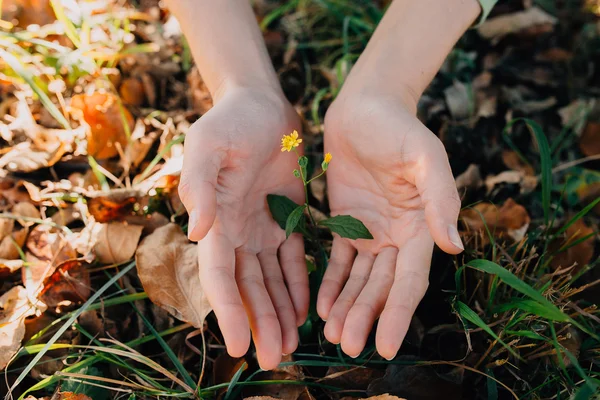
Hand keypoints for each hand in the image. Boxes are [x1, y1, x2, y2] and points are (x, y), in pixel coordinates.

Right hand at [178, 87, 307, 368]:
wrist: (261, 105)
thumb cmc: (230, 122)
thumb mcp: (207, 145)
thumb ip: (199, 185)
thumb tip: (197, 232)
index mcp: (215, 220)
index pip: (220, 275)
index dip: (228, 310)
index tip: (238, 344)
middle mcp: (236, 232)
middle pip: (247, 287)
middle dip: (258, 323)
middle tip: (271, 359)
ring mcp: (262, 228)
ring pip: (270, 281)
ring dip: (279, 313)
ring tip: (290, 346)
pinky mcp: (287, 220)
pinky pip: (293, 261)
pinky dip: (297, 287)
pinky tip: (305, 313)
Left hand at [317, 92, 463, 359]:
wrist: (365, 107)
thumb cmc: (400, 127)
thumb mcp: (425, 156)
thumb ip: (440, 198)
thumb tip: (453, 244)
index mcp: (422, 225)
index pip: (411, 279)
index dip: (400, 313)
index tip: (389, 345)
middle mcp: (398, 236)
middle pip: (382, 287)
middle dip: (367, 318)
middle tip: (349, 349)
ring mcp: (370, 232)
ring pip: (359, 281)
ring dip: (348, 309)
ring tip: (333, 336)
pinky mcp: (345, 223)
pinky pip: (337, 261)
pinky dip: (331, 284)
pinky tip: (321, 307)